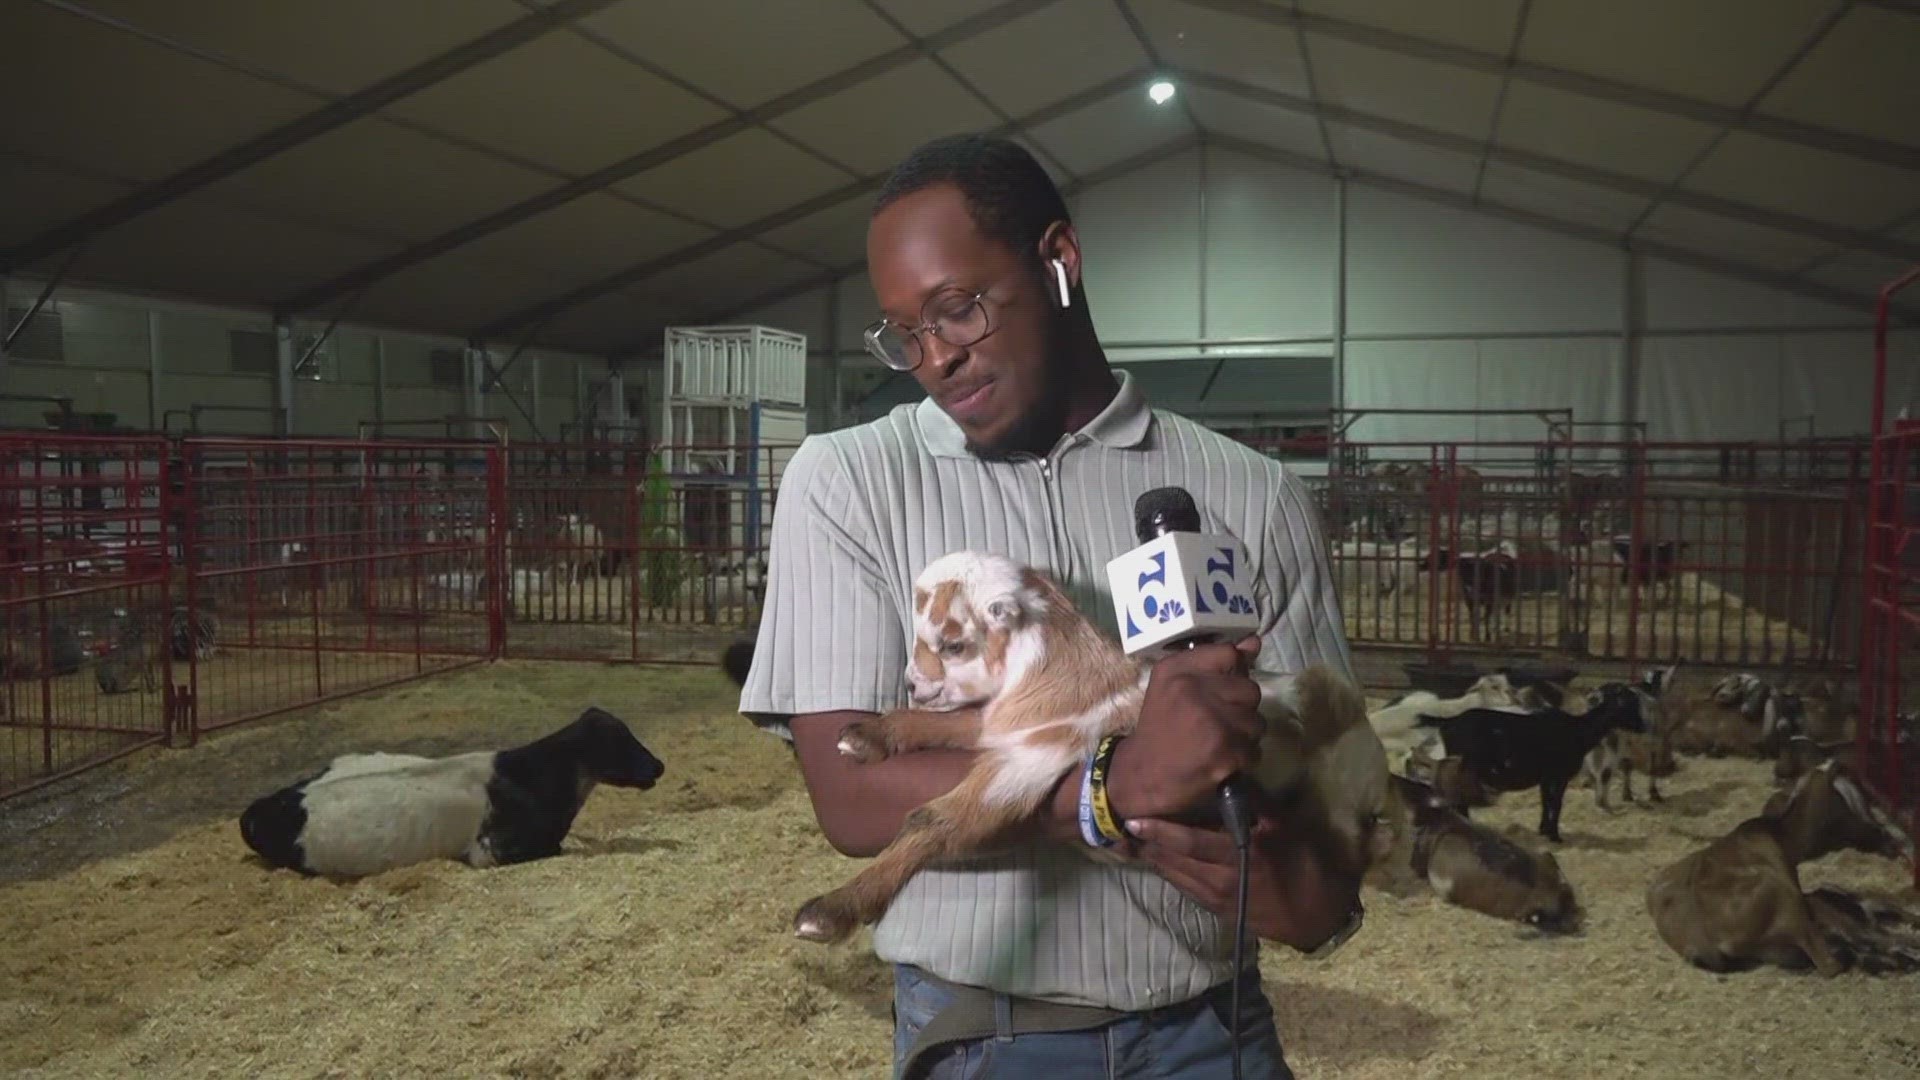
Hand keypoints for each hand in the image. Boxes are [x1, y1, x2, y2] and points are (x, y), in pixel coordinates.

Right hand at [1105, 635, 1263, 822]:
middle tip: (1218, 722)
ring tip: (1219, 742)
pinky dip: (1242, 759)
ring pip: (1256, 722)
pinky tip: (1221, 761)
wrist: (1143, 776)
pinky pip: (1254, 750)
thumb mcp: (1173, 686)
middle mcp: (1193, 690)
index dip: (1233, 673)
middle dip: (1240, 708)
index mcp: (1177, 670)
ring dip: (1244, 736)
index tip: (1222, 689)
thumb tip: (1254, 643)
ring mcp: (1212, 721)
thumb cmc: (1160, 727)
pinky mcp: (1225, 751)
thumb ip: (1213, 663)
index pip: (1229, 654)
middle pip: (1250, 689)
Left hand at [1125, 812, 1351, 947]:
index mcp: (1238, 855)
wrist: (1316, 913)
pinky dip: (1168, 873)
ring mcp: (1217, 898)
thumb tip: (1231, 774)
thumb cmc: (1304, 863)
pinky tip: (1157, 861)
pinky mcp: (1217, 910)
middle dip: (1145, 845)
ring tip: (1129, 842)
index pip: (1190, 842)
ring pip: (1174, 876)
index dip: (1160, 831)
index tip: (1134, 820)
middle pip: (1173, 861)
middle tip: (1119, 829)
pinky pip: (1185, 889)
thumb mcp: (1284, 826)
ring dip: (1152, 859)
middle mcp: (1221, 879)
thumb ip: (1256, 802)